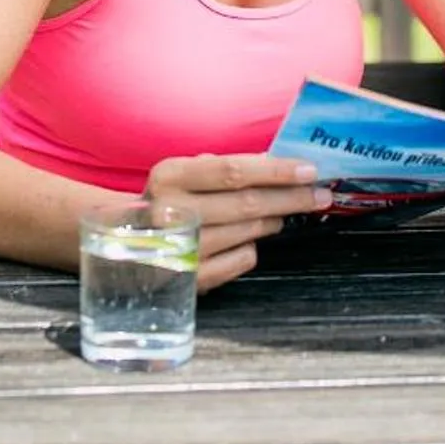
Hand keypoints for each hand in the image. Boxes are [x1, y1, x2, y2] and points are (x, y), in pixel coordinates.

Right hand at [141, 153, 332, 289]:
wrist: (125, 241)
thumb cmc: (170, 199)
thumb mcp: (186, 173)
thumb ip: (227, 167)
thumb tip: (281, 163)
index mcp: (169, 176)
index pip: (233, 171)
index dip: (276, 171)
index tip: (309, 170)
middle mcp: (169, 212)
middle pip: (247, 204)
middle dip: (291, 198)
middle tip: (319, 195)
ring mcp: (179, 250)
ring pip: (248, 232)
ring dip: (274, 221)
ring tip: (281, 214)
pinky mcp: (189, 280)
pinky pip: (241, 260)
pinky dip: (252, 247)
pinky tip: (248, 238)